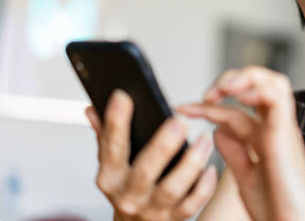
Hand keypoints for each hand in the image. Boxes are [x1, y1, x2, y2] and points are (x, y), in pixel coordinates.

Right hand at [85, 89, 216, 220]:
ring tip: (204, 140)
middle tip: (180, 121)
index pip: (111, 147)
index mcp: (110, 177)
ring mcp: (152, 210)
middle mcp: (129, 195)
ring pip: (173, 188)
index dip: (115, 121)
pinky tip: (210, 168)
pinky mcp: (174, 219)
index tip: (123, 96)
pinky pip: (192, 204)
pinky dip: (204, 186)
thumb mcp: (112, 164)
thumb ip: (106, 136)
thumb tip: (93, 109)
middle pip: (145, 170)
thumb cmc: (127, 189)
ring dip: (191, 163)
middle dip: (163, 145)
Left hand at [177, 66, 304, 220]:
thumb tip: (217, 130)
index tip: (182, 109)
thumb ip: (234, 153)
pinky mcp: (286, 133)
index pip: (234, 110)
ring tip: (222, 88)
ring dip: (245, 78)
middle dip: (229, 80)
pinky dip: (257, 89)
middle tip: (206, 94)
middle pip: (258, 85)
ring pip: (272, 82)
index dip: (206, 106)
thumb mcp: (246, 177)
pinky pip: (277, 97)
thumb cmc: (277, 208)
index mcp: (264, 138)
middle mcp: (274, 128)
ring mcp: (282, 128)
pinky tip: (237, 96)